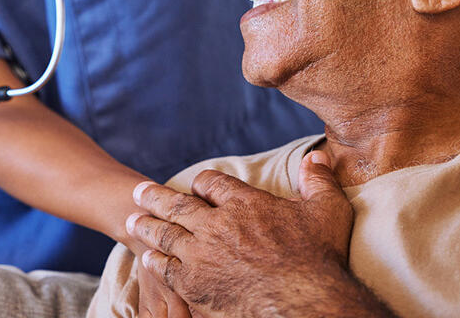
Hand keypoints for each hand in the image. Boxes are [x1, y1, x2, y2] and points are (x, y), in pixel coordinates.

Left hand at [126, 151, 358, 317]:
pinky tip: (147, 259)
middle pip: (177, 205)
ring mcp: (201, 255)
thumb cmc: (319, 259)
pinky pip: (166, 268)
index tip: (197, 185)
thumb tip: (318, 156)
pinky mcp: (194, 285)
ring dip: (147, 225)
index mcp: (243, 203)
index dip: (202, 183)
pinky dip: (155, 261)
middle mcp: (216, 224)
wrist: (304, 305)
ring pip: (165, 234)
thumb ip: (319, 181)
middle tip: (138, 191)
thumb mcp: (328, 211)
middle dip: (155, 197)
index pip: (211, 183)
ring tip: (132, 220)